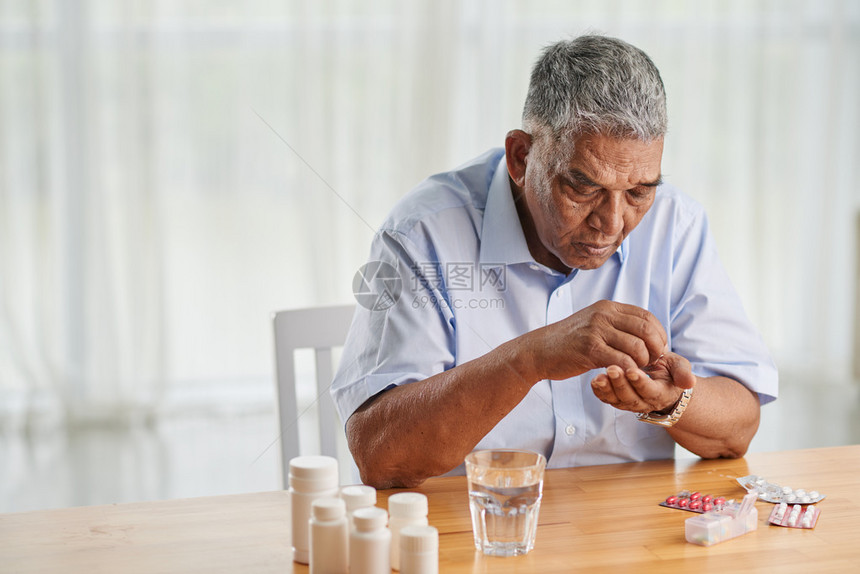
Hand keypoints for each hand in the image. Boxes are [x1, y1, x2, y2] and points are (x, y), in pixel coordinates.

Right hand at [531, 300, 667, 380]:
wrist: (539, 350)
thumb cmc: (569, 342)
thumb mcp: (594, 324)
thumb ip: (616, 325)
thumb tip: (644, 334)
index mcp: (608, 307)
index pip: (647, 317)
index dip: (658, 335)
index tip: (656, 351)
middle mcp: (603, 314)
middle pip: (646, 330)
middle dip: (655, 349)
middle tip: (650, 363)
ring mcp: (596, 330)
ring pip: (637, 347)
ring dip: (642, 363)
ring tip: (636, 370)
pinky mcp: (589, 349)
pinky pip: (621, 360)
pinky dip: (628, 370)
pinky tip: (624, 375)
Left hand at [590, 352, 695, 413]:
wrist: (659, 379)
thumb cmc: (669, 370)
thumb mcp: (679, 367)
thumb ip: (683, 373)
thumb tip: (690, 382)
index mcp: (660, 394)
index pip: (649, 390)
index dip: (640, 382)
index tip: (632, 370)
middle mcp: (643, 402)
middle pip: (629, 396)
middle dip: (620, 383)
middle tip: (612, 368)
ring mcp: (628, 402)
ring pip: (616, 399)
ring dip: (607, 388)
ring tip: (600, 375)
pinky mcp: (616, 399)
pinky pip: (606, 399)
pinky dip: (599, 392)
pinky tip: (594, 380)